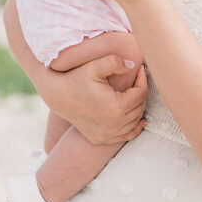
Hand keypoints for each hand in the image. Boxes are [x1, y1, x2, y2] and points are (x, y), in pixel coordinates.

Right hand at [3, 0, 145, 144]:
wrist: (58, 96)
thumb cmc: (76, 78)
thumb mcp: (95, 66)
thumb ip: (115, 62)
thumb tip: (132, 65)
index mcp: (115, 107)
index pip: (141, 93)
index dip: (143, 79)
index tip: (139, 70)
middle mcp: (113, 124)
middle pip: (139, 108)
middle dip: (141, 93)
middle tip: (137, 80)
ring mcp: (107, 134)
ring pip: (134, 123)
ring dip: (138, 108)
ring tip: (135, 94)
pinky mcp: (101, 139)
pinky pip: (125, 136)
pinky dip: (133, 128)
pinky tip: (138, 120)